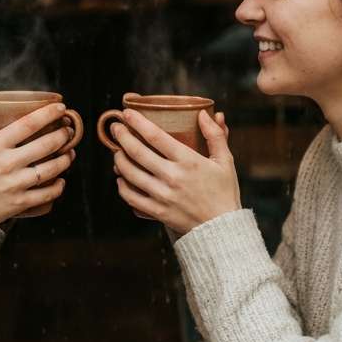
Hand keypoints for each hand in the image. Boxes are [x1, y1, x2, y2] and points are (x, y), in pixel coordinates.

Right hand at [0, 103, 74, 224]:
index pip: (27, 124)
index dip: (48, 114)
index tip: (60, 108)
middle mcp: (7, 164)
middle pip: (45, 145)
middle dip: (63, 135)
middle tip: (69, 131)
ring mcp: (15, 184)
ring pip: (50, 169)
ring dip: (65, 159)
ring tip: (71, 153)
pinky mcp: (20, 203)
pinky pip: (46, 194)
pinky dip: (58, 187)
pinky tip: (61, 180)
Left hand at [111, 108, 240, 234]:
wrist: (222, 228)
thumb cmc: (224, 192)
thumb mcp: (225, 161)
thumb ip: (216, 135)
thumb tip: (206, 113)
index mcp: (188, 161)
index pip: (156, 136)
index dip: (138, 122)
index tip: (127, 113)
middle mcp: (172, 177)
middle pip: (137, 152)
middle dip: (122, 136)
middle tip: (116, 128)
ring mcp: (163, 195)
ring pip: (130, 173)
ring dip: (119, 159)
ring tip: (117, 151)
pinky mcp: (157, 212)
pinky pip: (131, 197)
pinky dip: (122, 186)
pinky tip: (121, 178)